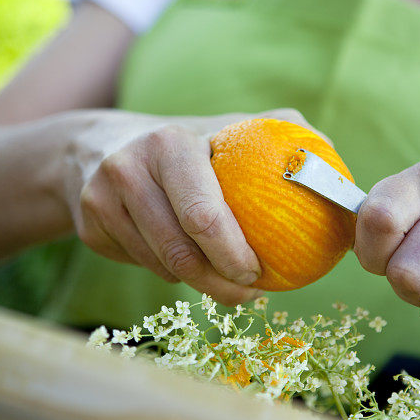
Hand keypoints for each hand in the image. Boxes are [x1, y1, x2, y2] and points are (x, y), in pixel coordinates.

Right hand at [68, 108, 315, 305]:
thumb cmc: (184, 142)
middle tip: (251, 293)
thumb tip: (331, 163)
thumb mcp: (225, 127)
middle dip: (221, 284)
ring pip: (161, 268)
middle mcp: (126, 170)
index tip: (260, 273)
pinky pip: (140, 267)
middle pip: (180, 253)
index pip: (202, 214)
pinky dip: (169, 272)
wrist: (96, 146)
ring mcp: (99, 201)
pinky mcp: (88, 228)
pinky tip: (187, 263)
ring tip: (228, 284)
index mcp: (167, 145)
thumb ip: (279, 133)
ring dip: (199, 283)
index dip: (233, 253)